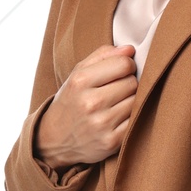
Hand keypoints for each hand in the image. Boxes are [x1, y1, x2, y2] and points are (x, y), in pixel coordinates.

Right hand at [35, 43, 137, 167]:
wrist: (54, 140)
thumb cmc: (71, 102)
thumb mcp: (77, 74)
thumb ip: (102, 56)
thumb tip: (129, 49)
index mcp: (81, 81)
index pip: (124, 64)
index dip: (127, 65)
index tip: (121, 71)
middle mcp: (91, 102)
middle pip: (132, 83)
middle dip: (128, 84)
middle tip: (116, 90)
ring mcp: (101, 124)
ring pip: (136, 101)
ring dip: (130, 101)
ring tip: (115, 105)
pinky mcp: (111, 142)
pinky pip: (135, 121)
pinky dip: (130, 119)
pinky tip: (117, 119)